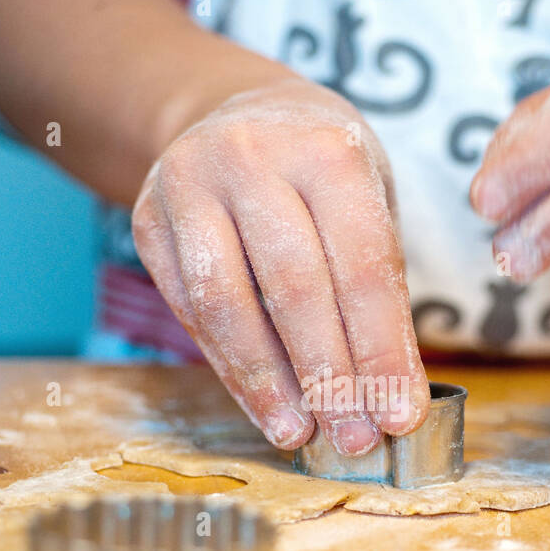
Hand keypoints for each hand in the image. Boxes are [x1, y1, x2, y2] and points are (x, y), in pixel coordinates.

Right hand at [132, 78, 429, 454]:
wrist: (233, 112)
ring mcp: (190, 187)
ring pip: (228, 304)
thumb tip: (389, 394)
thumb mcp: (367, 196)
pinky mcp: (149, 221)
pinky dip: (230, 368)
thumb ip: (377, 283)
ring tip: (302, 435)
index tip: (400, 414)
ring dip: (269, 383)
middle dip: (330, 377)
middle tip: (356, 438)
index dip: (382, 350)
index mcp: (327, 150)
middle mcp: (252, 159)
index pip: (361, 267)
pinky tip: (264, 406)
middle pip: (294, 289)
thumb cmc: (319, 170)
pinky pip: (190, 310)